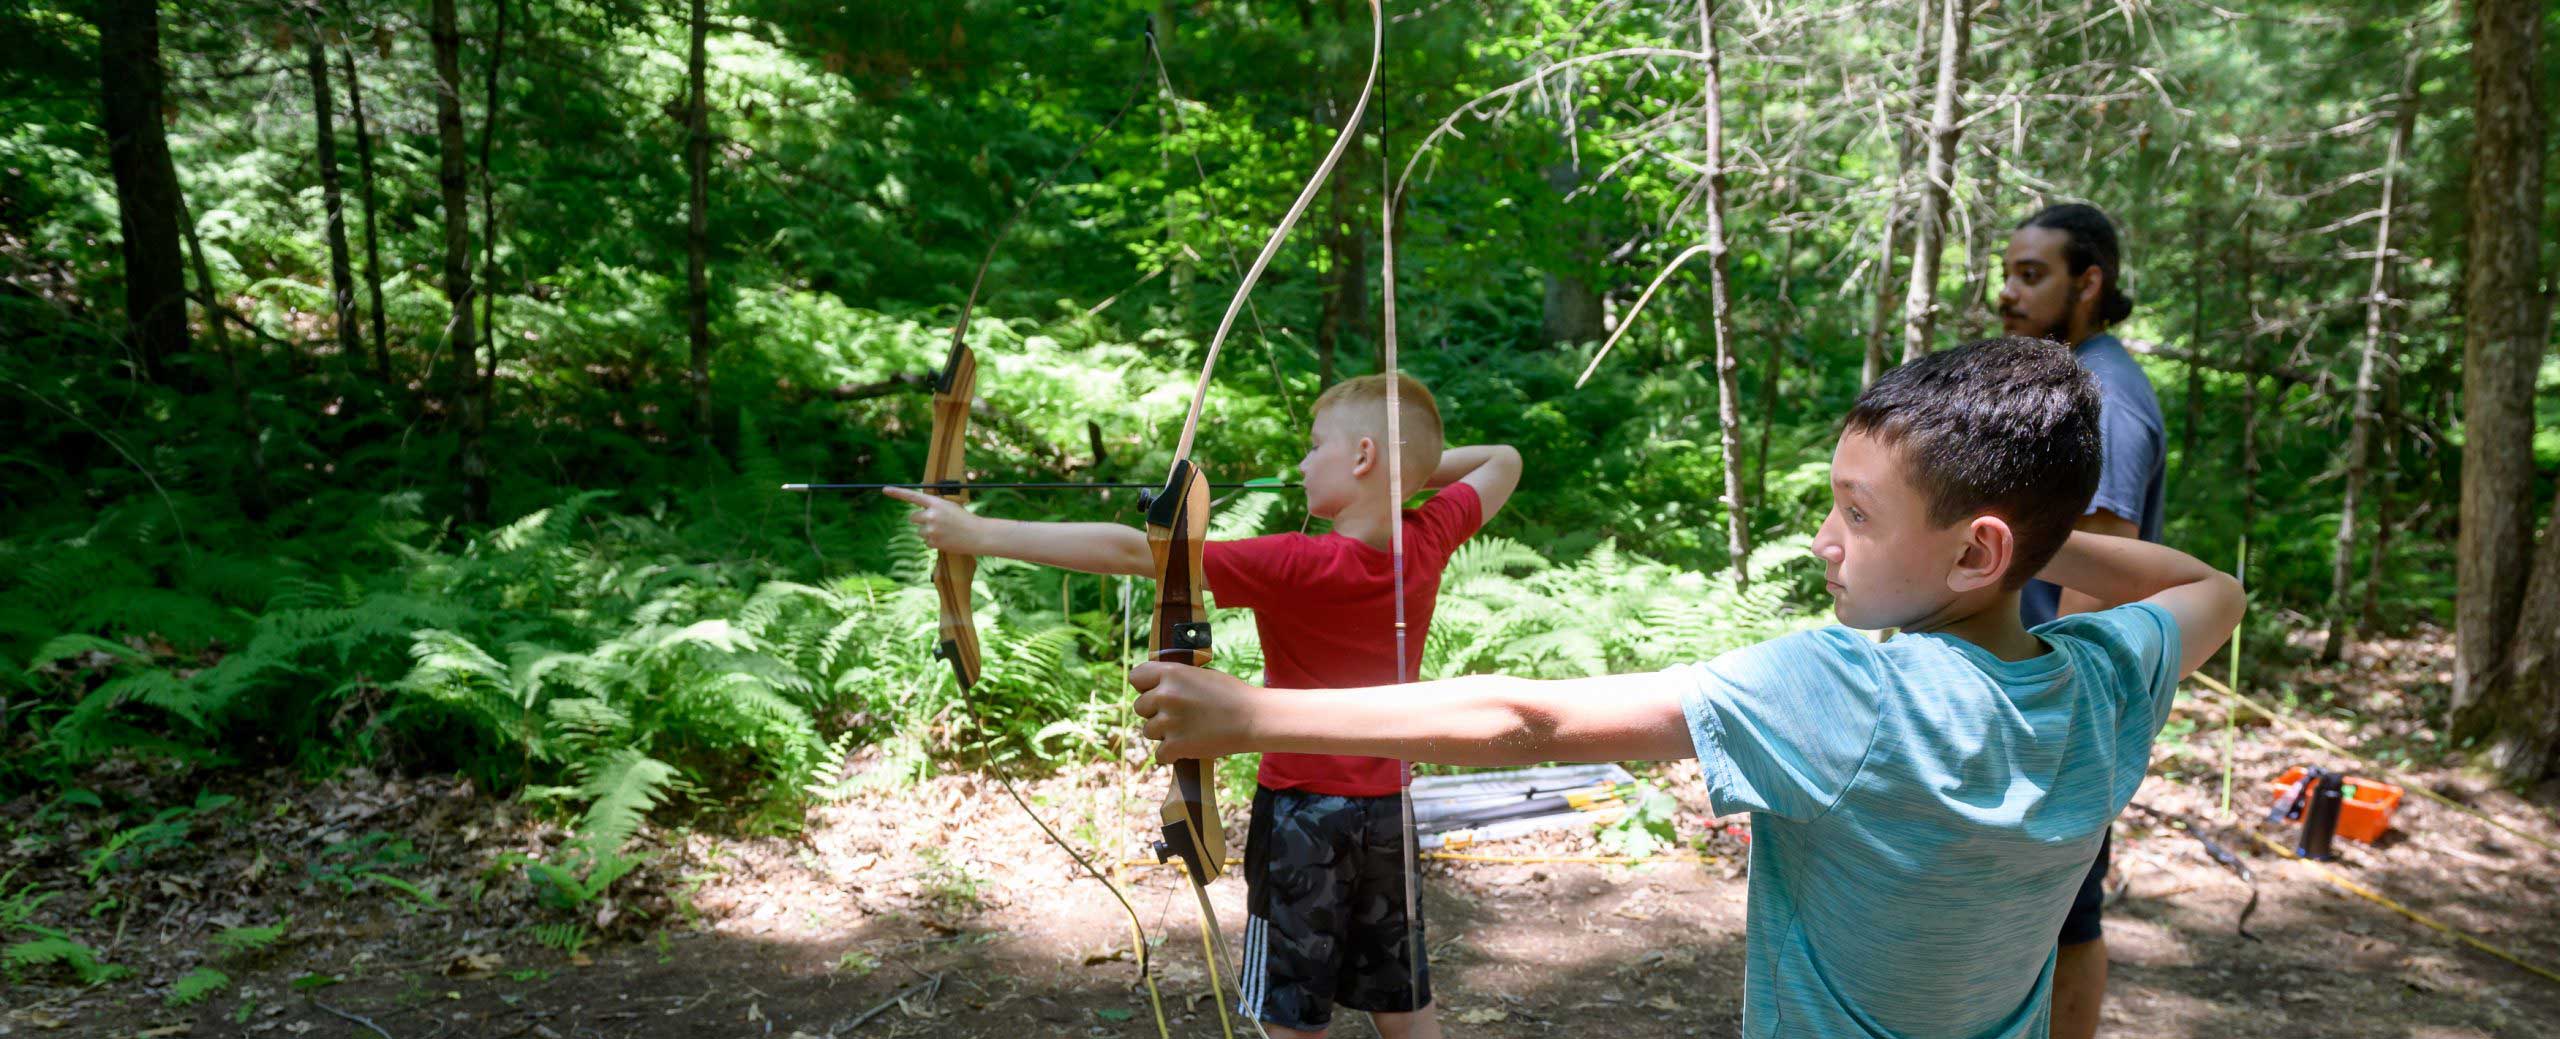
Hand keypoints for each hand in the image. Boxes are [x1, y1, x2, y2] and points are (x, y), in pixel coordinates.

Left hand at [883, 486, 983, 552]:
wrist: (977, 534)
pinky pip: (926, 541)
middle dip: (920, 520)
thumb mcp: (950, 507)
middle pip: (912, 517)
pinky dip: (934, 541)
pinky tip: (946, 539)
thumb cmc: (965, 519)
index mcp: (936, 503)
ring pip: (919, 531)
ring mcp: (931, 529)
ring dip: (928, 532)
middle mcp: (931, 515)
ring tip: (944, 532)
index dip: (897, 493)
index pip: (913, 496)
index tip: (884, 490)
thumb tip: (920, 513)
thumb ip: (935, 507)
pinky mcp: (933, 542)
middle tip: (934, 522)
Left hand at [1130, 661, 1257, 762]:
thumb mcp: (1200, 675)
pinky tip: (1187, 748)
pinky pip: (1160, 754)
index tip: (1155, 692)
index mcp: (1171, 672)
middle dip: (1155, 712)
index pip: (1136, 676)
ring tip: (1186, 731)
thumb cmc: (1231, 694)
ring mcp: (1169, 721)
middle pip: (1140, 707)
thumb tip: (1157, 687)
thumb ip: (1176, 679)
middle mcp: (1165, 695)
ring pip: (1148, 731)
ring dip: (1163, 734)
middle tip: (1177, 715)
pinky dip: (1172, 755)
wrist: (1252, 718)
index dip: (1144, 686)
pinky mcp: (1176, 745)